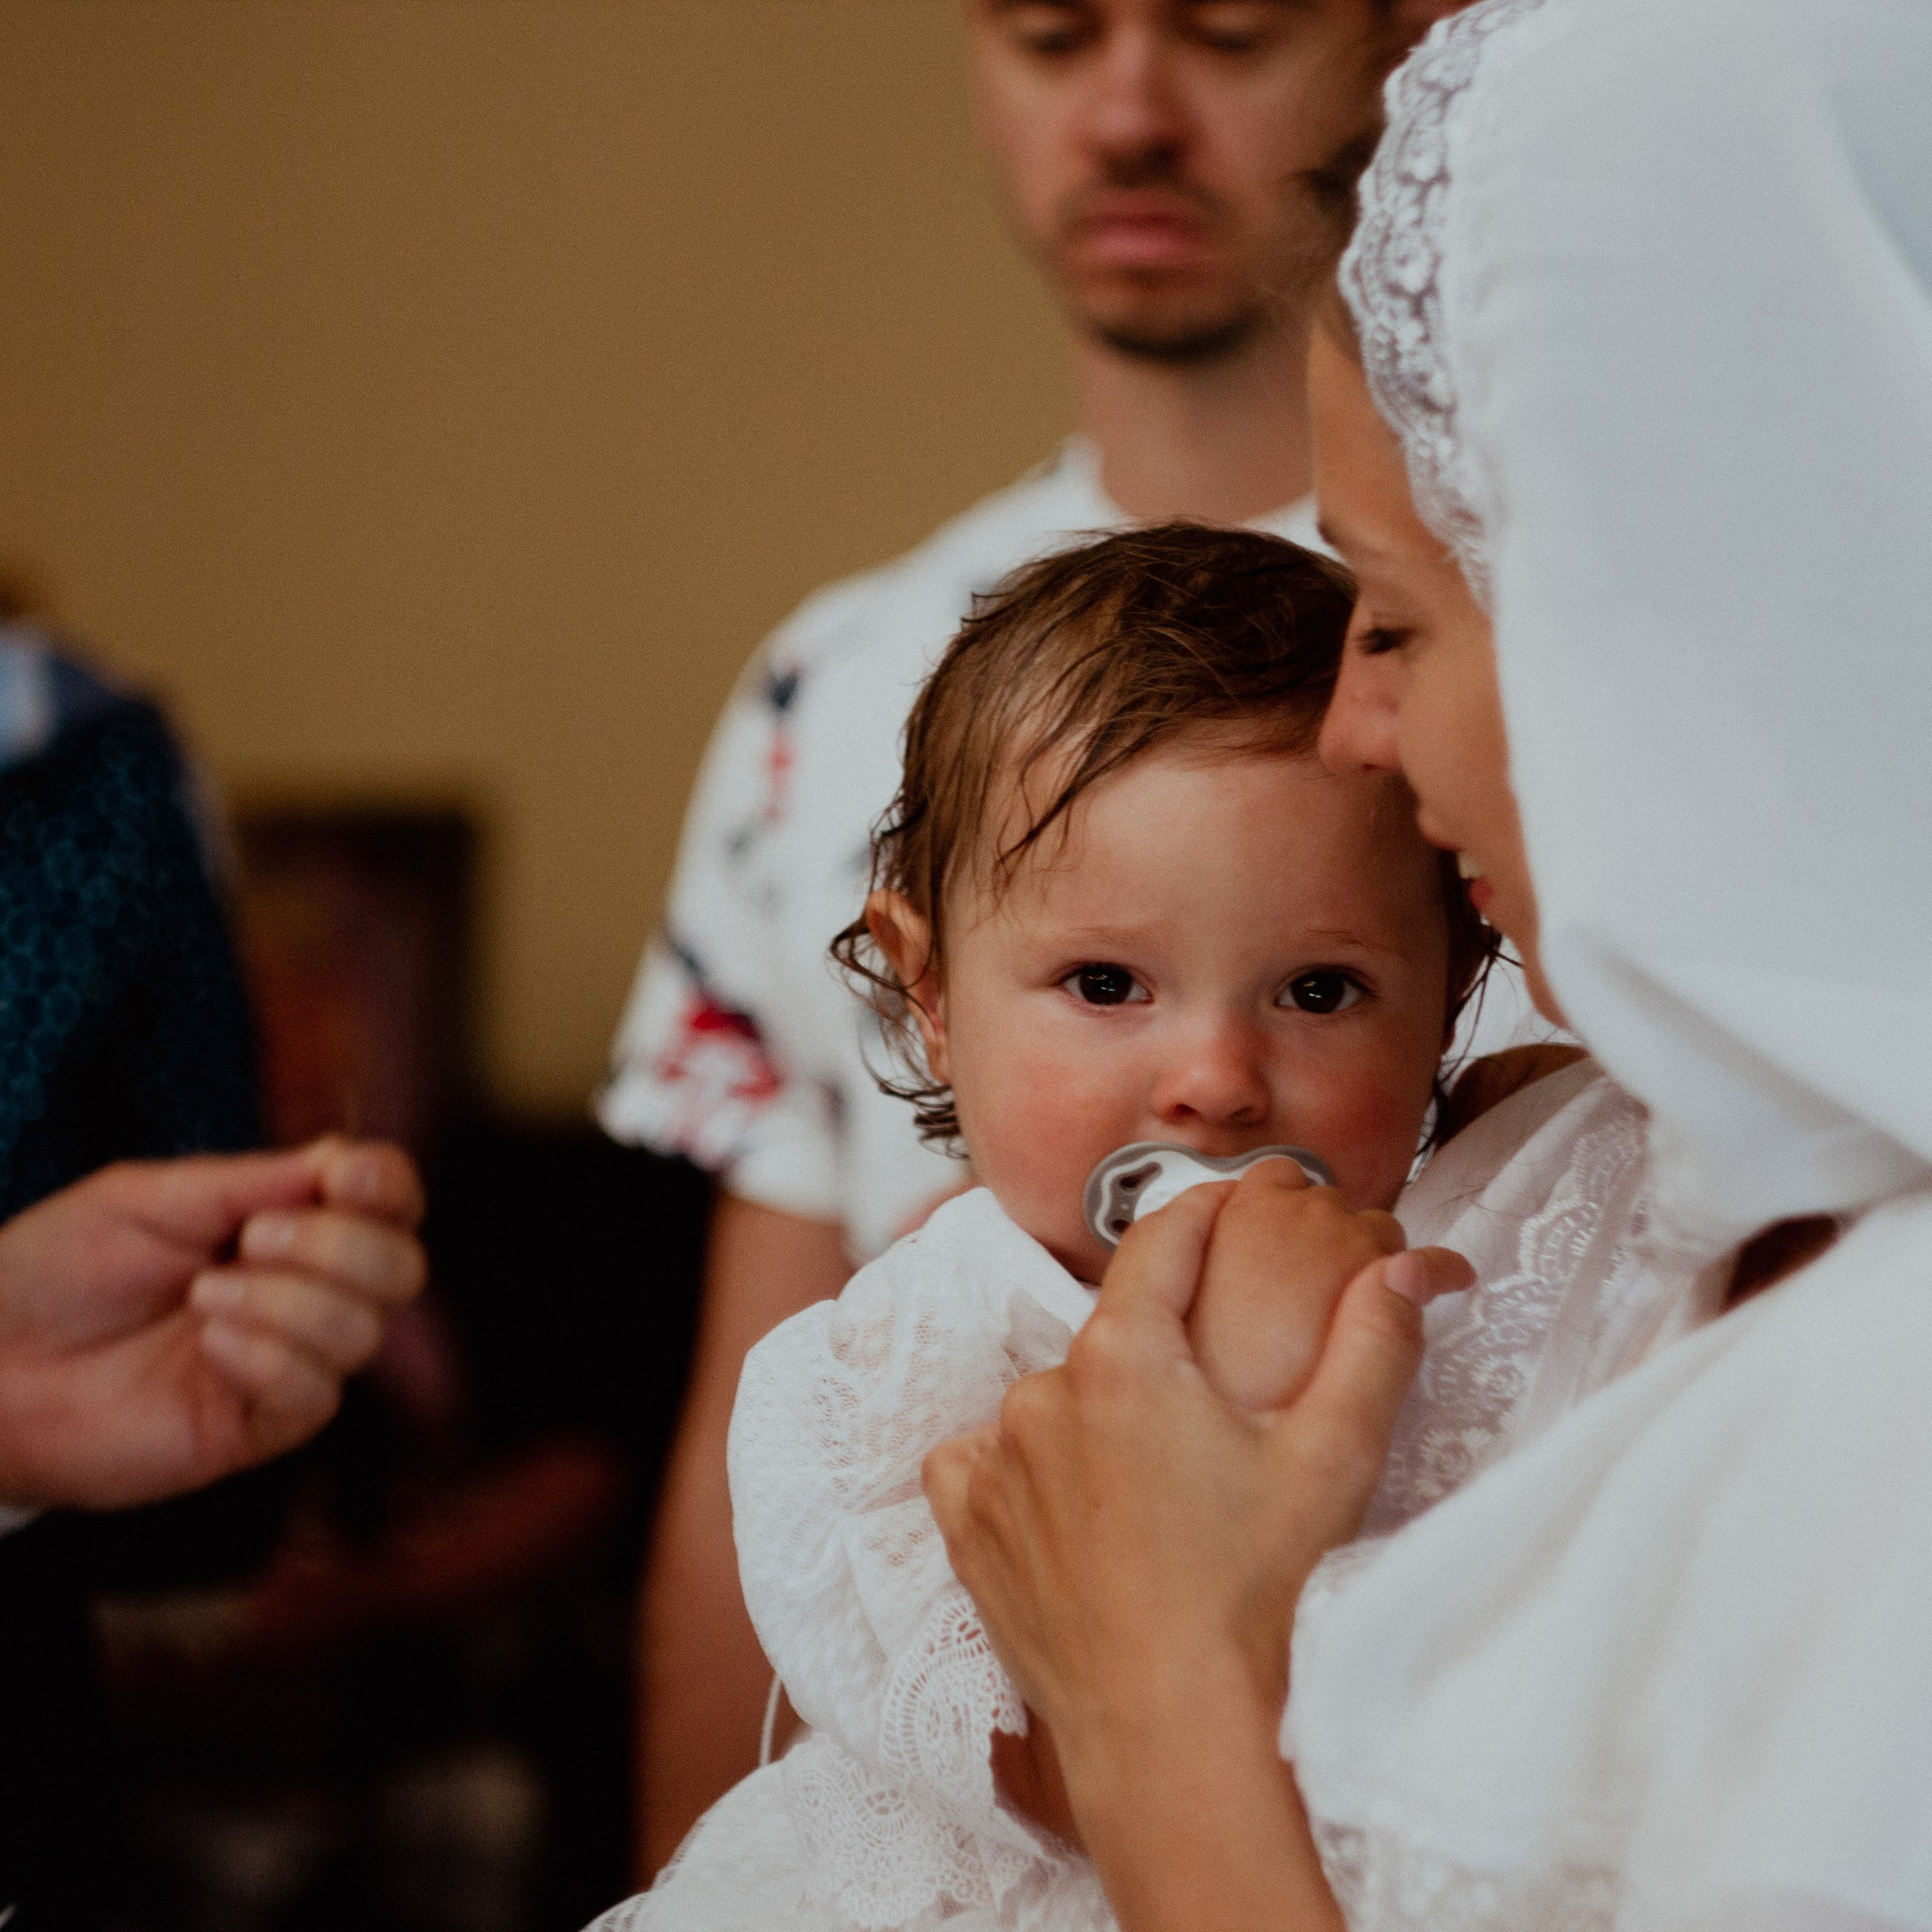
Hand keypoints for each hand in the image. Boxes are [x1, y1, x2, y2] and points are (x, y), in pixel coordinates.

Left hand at [0, 1138, 425, 1509]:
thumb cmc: (54, 1269)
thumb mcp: (151, 1198)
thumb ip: (252, 1181)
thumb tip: (345, 1157)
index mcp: (290, 1225)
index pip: (389, 1202)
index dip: (388, 1186)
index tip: (344, 1176)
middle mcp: (306, 1294)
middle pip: (402, 1268)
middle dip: (341, 1246)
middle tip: (252, 1239)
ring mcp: (288, 1364)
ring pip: (363, 1332)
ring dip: (290, 1303)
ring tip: (204, 1296)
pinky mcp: (258, 1429)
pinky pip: (315, 1395)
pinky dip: (270, 1358)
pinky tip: (209, 1346)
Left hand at [925, 1178, 1469, 1863]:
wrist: (1175, 1739)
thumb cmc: (1259, 1603)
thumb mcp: (1332, 1461)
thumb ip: (1373, 1345)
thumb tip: (1412, 1265)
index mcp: (1125, 1358)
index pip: (1161, 1241)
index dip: (1204, 1211)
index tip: (1235, 1199)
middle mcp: (1042, 1394)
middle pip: (1113, 1334)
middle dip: (1164, 1351)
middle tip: (1215, 1410)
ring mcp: (994, 1461)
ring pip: (1055, 1402)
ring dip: (1099, 1419)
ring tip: (1160, 1486)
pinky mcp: (965, 1526)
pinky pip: (986, 1462)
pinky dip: (1026, 1470)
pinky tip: (1078, 1511)